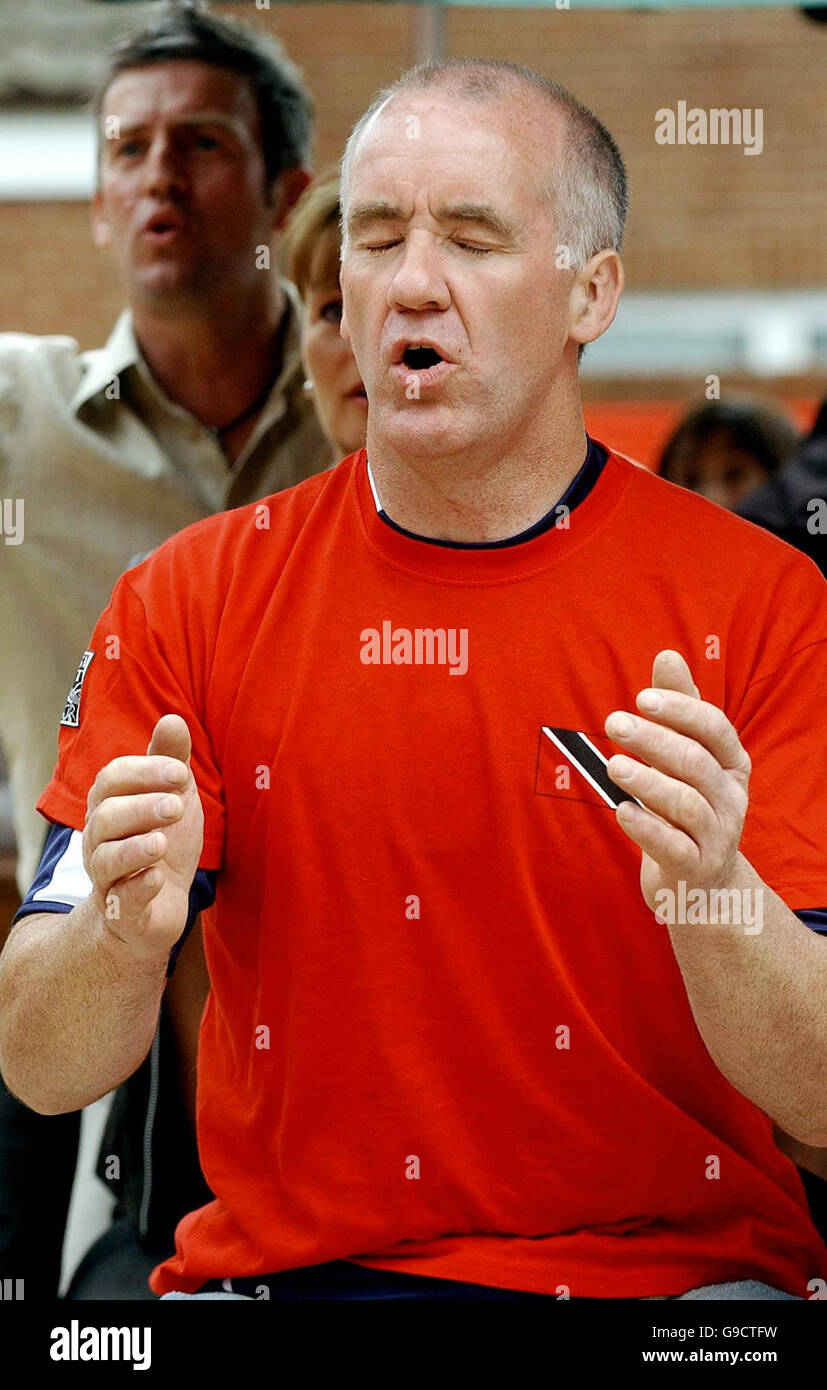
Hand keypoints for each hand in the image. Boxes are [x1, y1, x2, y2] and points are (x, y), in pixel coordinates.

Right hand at [82, 714, 204, 958]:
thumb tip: (172, 719)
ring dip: (135, 848)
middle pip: (106, 817)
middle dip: (141, 808)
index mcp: (110, 805)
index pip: (112, 779)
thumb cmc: (163, 840)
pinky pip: (120, 901)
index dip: (143, 772)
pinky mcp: (121, 911)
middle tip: (176, 807)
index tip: (180, 772)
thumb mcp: (174, 796)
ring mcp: (107, 877)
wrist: (160, 904)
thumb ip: (171, 761)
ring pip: (106, 860)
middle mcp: (99, 839)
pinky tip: (156, 877)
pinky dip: (137, 887)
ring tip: (161, 842)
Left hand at [603, 650, 751, 916]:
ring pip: (687, 804)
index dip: (681, 711)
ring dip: (648, 782)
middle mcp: (730, 798)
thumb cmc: (688, 804)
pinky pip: (673, 847)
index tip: (643, 697)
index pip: (715, 729)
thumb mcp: (687, 756)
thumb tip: (667, 655)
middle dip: (655, 740)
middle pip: (696, 763)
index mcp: (731, 764)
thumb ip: (679, 709)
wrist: (702, 883)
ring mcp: (716, 836)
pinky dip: (646, 828)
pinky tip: (620, 811)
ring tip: (613, 766)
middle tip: (614, 722)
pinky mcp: (693, 868)